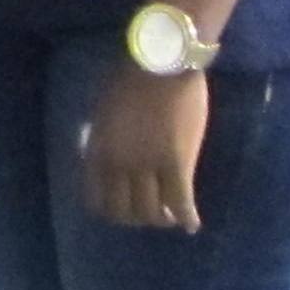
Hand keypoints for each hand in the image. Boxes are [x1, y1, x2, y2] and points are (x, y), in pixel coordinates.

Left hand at [81, 64, 208, 232]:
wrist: (158, 64)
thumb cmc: (128, 80)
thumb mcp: (103, 115)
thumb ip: (105, 141)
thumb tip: (107, 158)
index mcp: (97, 152)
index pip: (97, 198)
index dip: (110, 211)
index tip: (121, 211)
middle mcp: (119, 166)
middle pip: (124, 211)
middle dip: (137, 218)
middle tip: (150, 215)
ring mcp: (148, 166)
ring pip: (153, 211)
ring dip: (162, 219)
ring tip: (171, 218)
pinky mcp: (177, 162)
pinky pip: (182, 201)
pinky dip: (188, 217)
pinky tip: (192, 224)